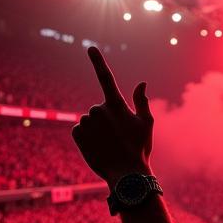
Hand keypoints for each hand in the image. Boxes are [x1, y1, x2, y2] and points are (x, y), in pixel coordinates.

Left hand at [72, 47, 153, 186]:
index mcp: (116, 104)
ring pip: (90, 120)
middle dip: (107, 118)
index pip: (106, 78)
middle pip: (100, 108)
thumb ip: (142, 101)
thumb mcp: (146, 123)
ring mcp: (86, 122)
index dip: (98, 61)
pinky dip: (87, 137)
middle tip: (119, 136)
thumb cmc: (140, 148)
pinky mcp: (76, 133)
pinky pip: (80, 130)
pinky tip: (98, 147)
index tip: (90, 48)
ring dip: (97, 129)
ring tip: (109, 144)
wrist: (126, 174)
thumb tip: (142, 82)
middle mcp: (98, 109)